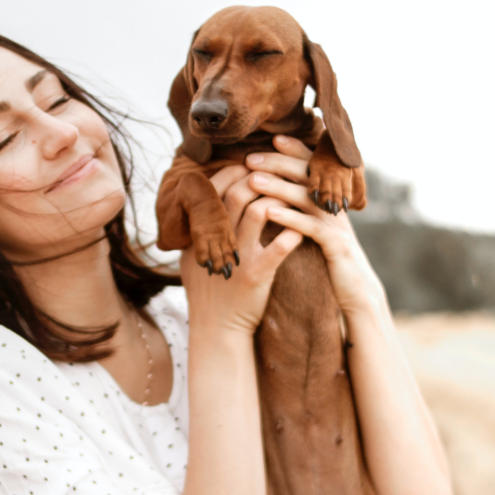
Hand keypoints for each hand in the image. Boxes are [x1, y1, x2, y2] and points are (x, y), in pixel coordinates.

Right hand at [180, 163, 303, 335]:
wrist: (216, 328)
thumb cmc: (209, 290)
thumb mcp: (193, 256)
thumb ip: (199, 229)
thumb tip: (205, 199)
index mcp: (200, 233)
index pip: (213, 190)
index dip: (232, 172)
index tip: (250, 165)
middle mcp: (216, 241)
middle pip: (236, 194)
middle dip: (258, 178)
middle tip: (275, 173)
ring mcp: (237, 257)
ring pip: (258, 212)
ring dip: (278, 198)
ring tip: (292, 194)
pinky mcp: (256, 275)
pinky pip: (278, 248)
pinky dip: (292, 233)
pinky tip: (302, 228)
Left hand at [242, 136, 386, 315]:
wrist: (356, 290)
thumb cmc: (330, 258)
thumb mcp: (318, 227)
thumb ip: (306, 207)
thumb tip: (279, 188)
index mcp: (329, 198)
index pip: (313, 166)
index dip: (294, 150)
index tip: (271, 139)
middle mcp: (335, 205)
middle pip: (308, 174)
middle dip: (278, 163)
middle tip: (249, 158)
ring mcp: (337, 224)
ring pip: (306, 198)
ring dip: (278, 187)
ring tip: (253, 180)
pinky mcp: (336, 245)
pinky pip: (311, 227)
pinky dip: (289, 218)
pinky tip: (269, 212)